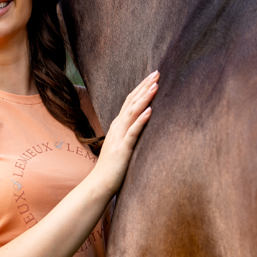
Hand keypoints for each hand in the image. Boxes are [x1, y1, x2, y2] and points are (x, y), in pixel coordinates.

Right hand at [91, 70, 158, 195]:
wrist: (99, 184)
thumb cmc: (113, 167)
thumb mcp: (122, 145)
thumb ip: (130, 133)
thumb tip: (142, 125)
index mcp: (118, 125)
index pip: (130, 101)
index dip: (141, 87)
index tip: (153, 76)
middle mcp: (118, 127)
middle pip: (131, 101)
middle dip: (145, 86)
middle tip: (157, 72)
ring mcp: (119, 137)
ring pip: (132, 113)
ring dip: (144, 98)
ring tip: (156, 85)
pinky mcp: (123, 149)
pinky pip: (133, 132)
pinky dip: (141, 120)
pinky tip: (150, 111)